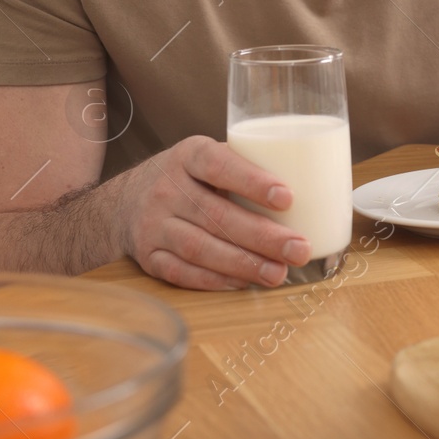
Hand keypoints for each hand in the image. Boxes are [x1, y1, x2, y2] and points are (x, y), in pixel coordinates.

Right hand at [115, 136, 312, 290]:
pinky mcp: (147, 256)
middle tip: (299, 248)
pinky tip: (245, 283)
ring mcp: (153, 225)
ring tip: (280, 272)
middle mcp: (166, 188)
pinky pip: (182, 272)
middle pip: (216, 215)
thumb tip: (314, 182)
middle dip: (262, 236)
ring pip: (200, 247)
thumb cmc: (187, 177)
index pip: (219, 164)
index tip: (287, 197)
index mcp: (188, 155)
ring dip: (244, 264)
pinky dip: (216, 280)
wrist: (124, 201)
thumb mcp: (208, 156)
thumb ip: (245, 166)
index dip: (252, 182)